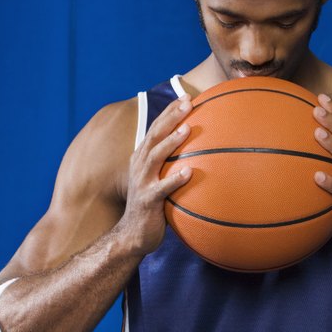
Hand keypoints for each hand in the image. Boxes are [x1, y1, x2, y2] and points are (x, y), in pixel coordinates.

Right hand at [116, 96, 192, 254]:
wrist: (133, 235)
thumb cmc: (152, 207)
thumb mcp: (159, 181)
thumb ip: (171, 166)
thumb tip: (198, 154)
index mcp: (142, 159)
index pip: (156, 128)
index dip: (169, 111)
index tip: (186, 96)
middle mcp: (140, 166)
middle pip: (155, 135)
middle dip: (171, 117)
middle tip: (187, 103)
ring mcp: (142, 183)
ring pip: (156, 156)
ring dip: (171, 142)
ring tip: (187, 130)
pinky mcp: (148, 201)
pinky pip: (163, 188)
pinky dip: (175, 179)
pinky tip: (189, 172)